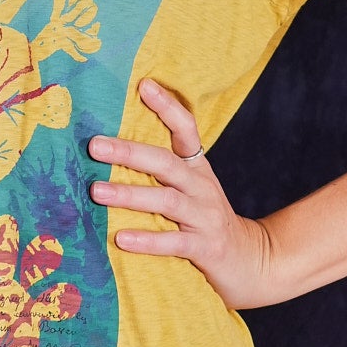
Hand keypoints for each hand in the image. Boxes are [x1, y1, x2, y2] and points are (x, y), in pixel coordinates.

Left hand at [87, 76, 275, 311]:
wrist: (252, 261)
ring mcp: (205, 217)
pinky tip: (121, 238)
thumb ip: (161, 170)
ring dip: (130, 195)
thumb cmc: (206, 221)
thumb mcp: (191, 189)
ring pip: (166, 200)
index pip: (186, 129)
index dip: (167, 107)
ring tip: (97, 191)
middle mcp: (202, 187)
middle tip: (94, 145)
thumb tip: (110, 148)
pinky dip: (147, 240)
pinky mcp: (205, 247)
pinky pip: (173, 243)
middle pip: (166, 163)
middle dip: (129, 152)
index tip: (144, 85)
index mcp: (197, 168)